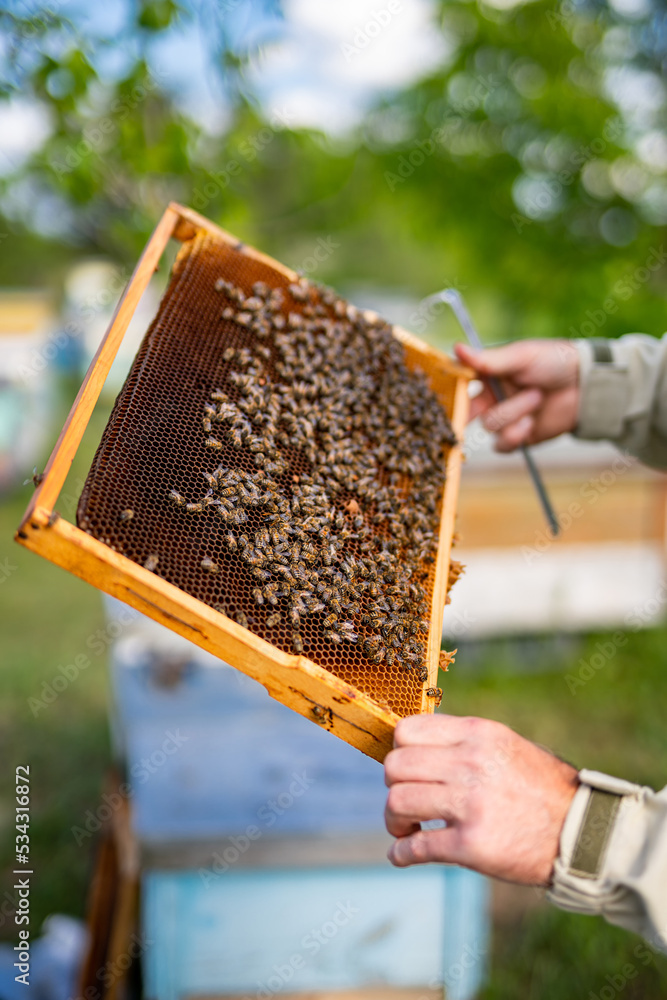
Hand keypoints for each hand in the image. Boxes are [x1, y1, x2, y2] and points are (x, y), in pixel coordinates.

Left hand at [384, 714, 578, 885]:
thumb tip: (414, 745)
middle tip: (407, 802)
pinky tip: (403, 855)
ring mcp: (470, 804)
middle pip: (396, 766)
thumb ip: (463, 743)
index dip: (399, 751)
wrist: (582, 831)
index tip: (407, 769)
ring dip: (395, 820)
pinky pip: (417, 847)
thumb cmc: (542, 788)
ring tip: (408, 828)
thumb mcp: (506, 745)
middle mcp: (470, 764)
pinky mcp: (472, 845)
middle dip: (393, 786)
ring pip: (398, 802)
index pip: (407, 730)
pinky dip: (402, 853)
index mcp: (477, 734)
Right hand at [455, 340, 579, 452]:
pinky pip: (502, 445)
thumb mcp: (521, 356)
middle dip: (464, 414)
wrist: (586, 386)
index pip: (459, 383)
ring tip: (536, 397)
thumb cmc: (554, 361)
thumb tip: (457, 348)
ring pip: (489, 425)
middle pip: (465, 411)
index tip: (451, 390)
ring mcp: (503, 418)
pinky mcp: (516, 438)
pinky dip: (515, 435)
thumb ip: (489, 359)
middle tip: (466, 414)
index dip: (452, 389)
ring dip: (513, 412)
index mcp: (487, 374)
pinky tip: (531, 423)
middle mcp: (491, 397)